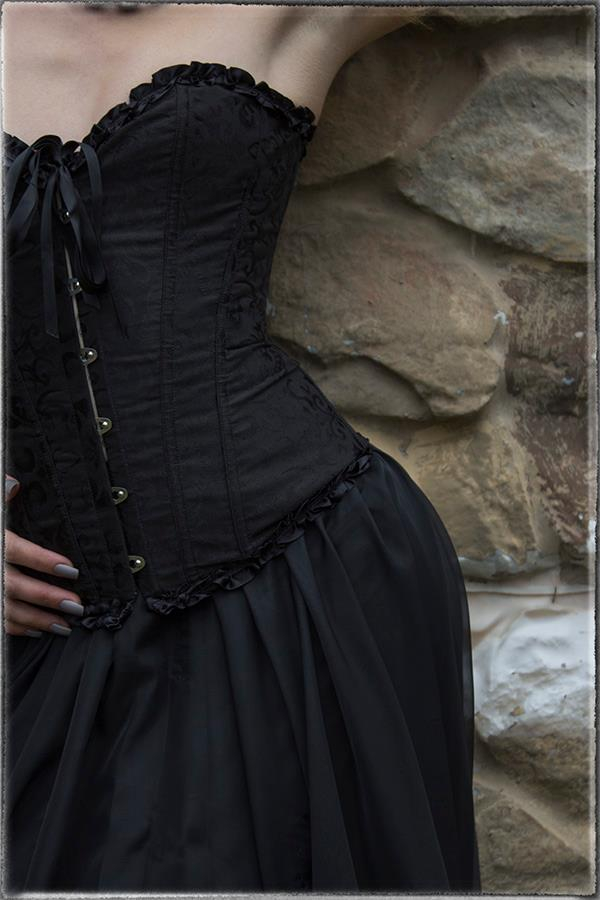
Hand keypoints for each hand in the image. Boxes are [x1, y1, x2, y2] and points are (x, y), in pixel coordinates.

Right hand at [4, 474, 83, 636]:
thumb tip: (14, 483)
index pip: (16, 551)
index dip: (42, 560)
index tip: (70, 568)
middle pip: (15, 586)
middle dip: (47, 598)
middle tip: (76, 605)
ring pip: (8, 610)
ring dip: (37, 620)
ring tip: (65, 624)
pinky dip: (17, 628)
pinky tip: (37, 630)